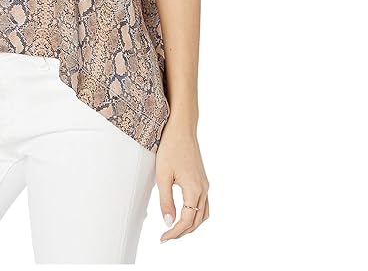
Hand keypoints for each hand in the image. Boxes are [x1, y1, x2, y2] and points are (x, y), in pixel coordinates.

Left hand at [155, 120, 208, 241]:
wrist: (182, 127)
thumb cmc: (170, 147)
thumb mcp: (163, 175)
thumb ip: (166, 200)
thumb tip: (168, 222)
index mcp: (194, 189)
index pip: (187, 221)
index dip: (175, 232)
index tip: (163, 239)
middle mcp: (203, 189)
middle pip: (197, 220)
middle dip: (183, 232)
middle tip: (167, 237)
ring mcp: (205, 183)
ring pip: (203, 214)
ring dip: (191, 225)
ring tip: (175, 229)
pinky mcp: (202, 178)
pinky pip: (204, 204)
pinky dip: (196, 214)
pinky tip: (185, 213)